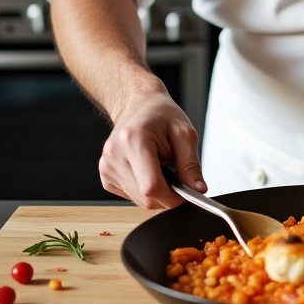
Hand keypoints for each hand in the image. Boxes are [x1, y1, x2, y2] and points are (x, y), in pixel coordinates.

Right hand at [98, 83, 204, 208]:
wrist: (139, 104)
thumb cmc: (161, 114)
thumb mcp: (184, 133)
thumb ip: (191, 164)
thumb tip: (198, 190)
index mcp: (133, 140)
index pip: (151, 187)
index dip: (172, 197)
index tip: (187, 192)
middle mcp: (115, 154)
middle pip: (145, 198)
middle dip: (166, 194)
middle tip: (176, 174)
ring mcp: (107, 166)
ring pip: (138, 200)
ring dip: (155, 190)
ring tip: (160, 165)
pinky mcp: (105, 175)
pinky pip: (131, 195)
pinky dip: (144, 188)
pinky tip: (148, 168)